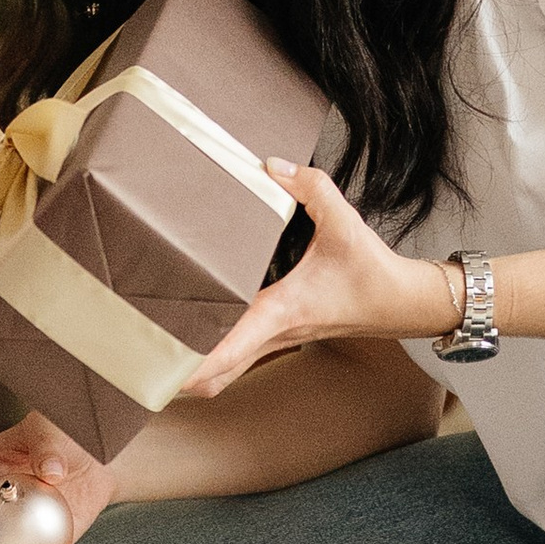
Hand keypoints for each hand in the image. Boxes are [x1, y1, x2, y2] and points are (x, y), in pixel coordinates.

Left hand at [174, 162, 459, 401]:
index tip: (163, 374)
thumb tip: (271, 166)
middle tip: (140, 363)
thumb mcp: (344, 221)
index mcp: (283, 310)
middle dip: (180, 377)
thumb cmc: (374, 271)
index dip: (194, 366)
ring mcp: (280, 340)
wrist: (404, 303)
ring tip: (156, 353)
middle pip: (218, 374)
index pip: (231, 348)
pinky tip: (196, 335)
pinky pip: (241, 356)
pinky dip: (215, 357)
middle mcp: (276, 332)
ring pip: (228, 370)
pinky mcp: (284, 336)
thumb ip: (309, 186)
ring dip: (195, 370)